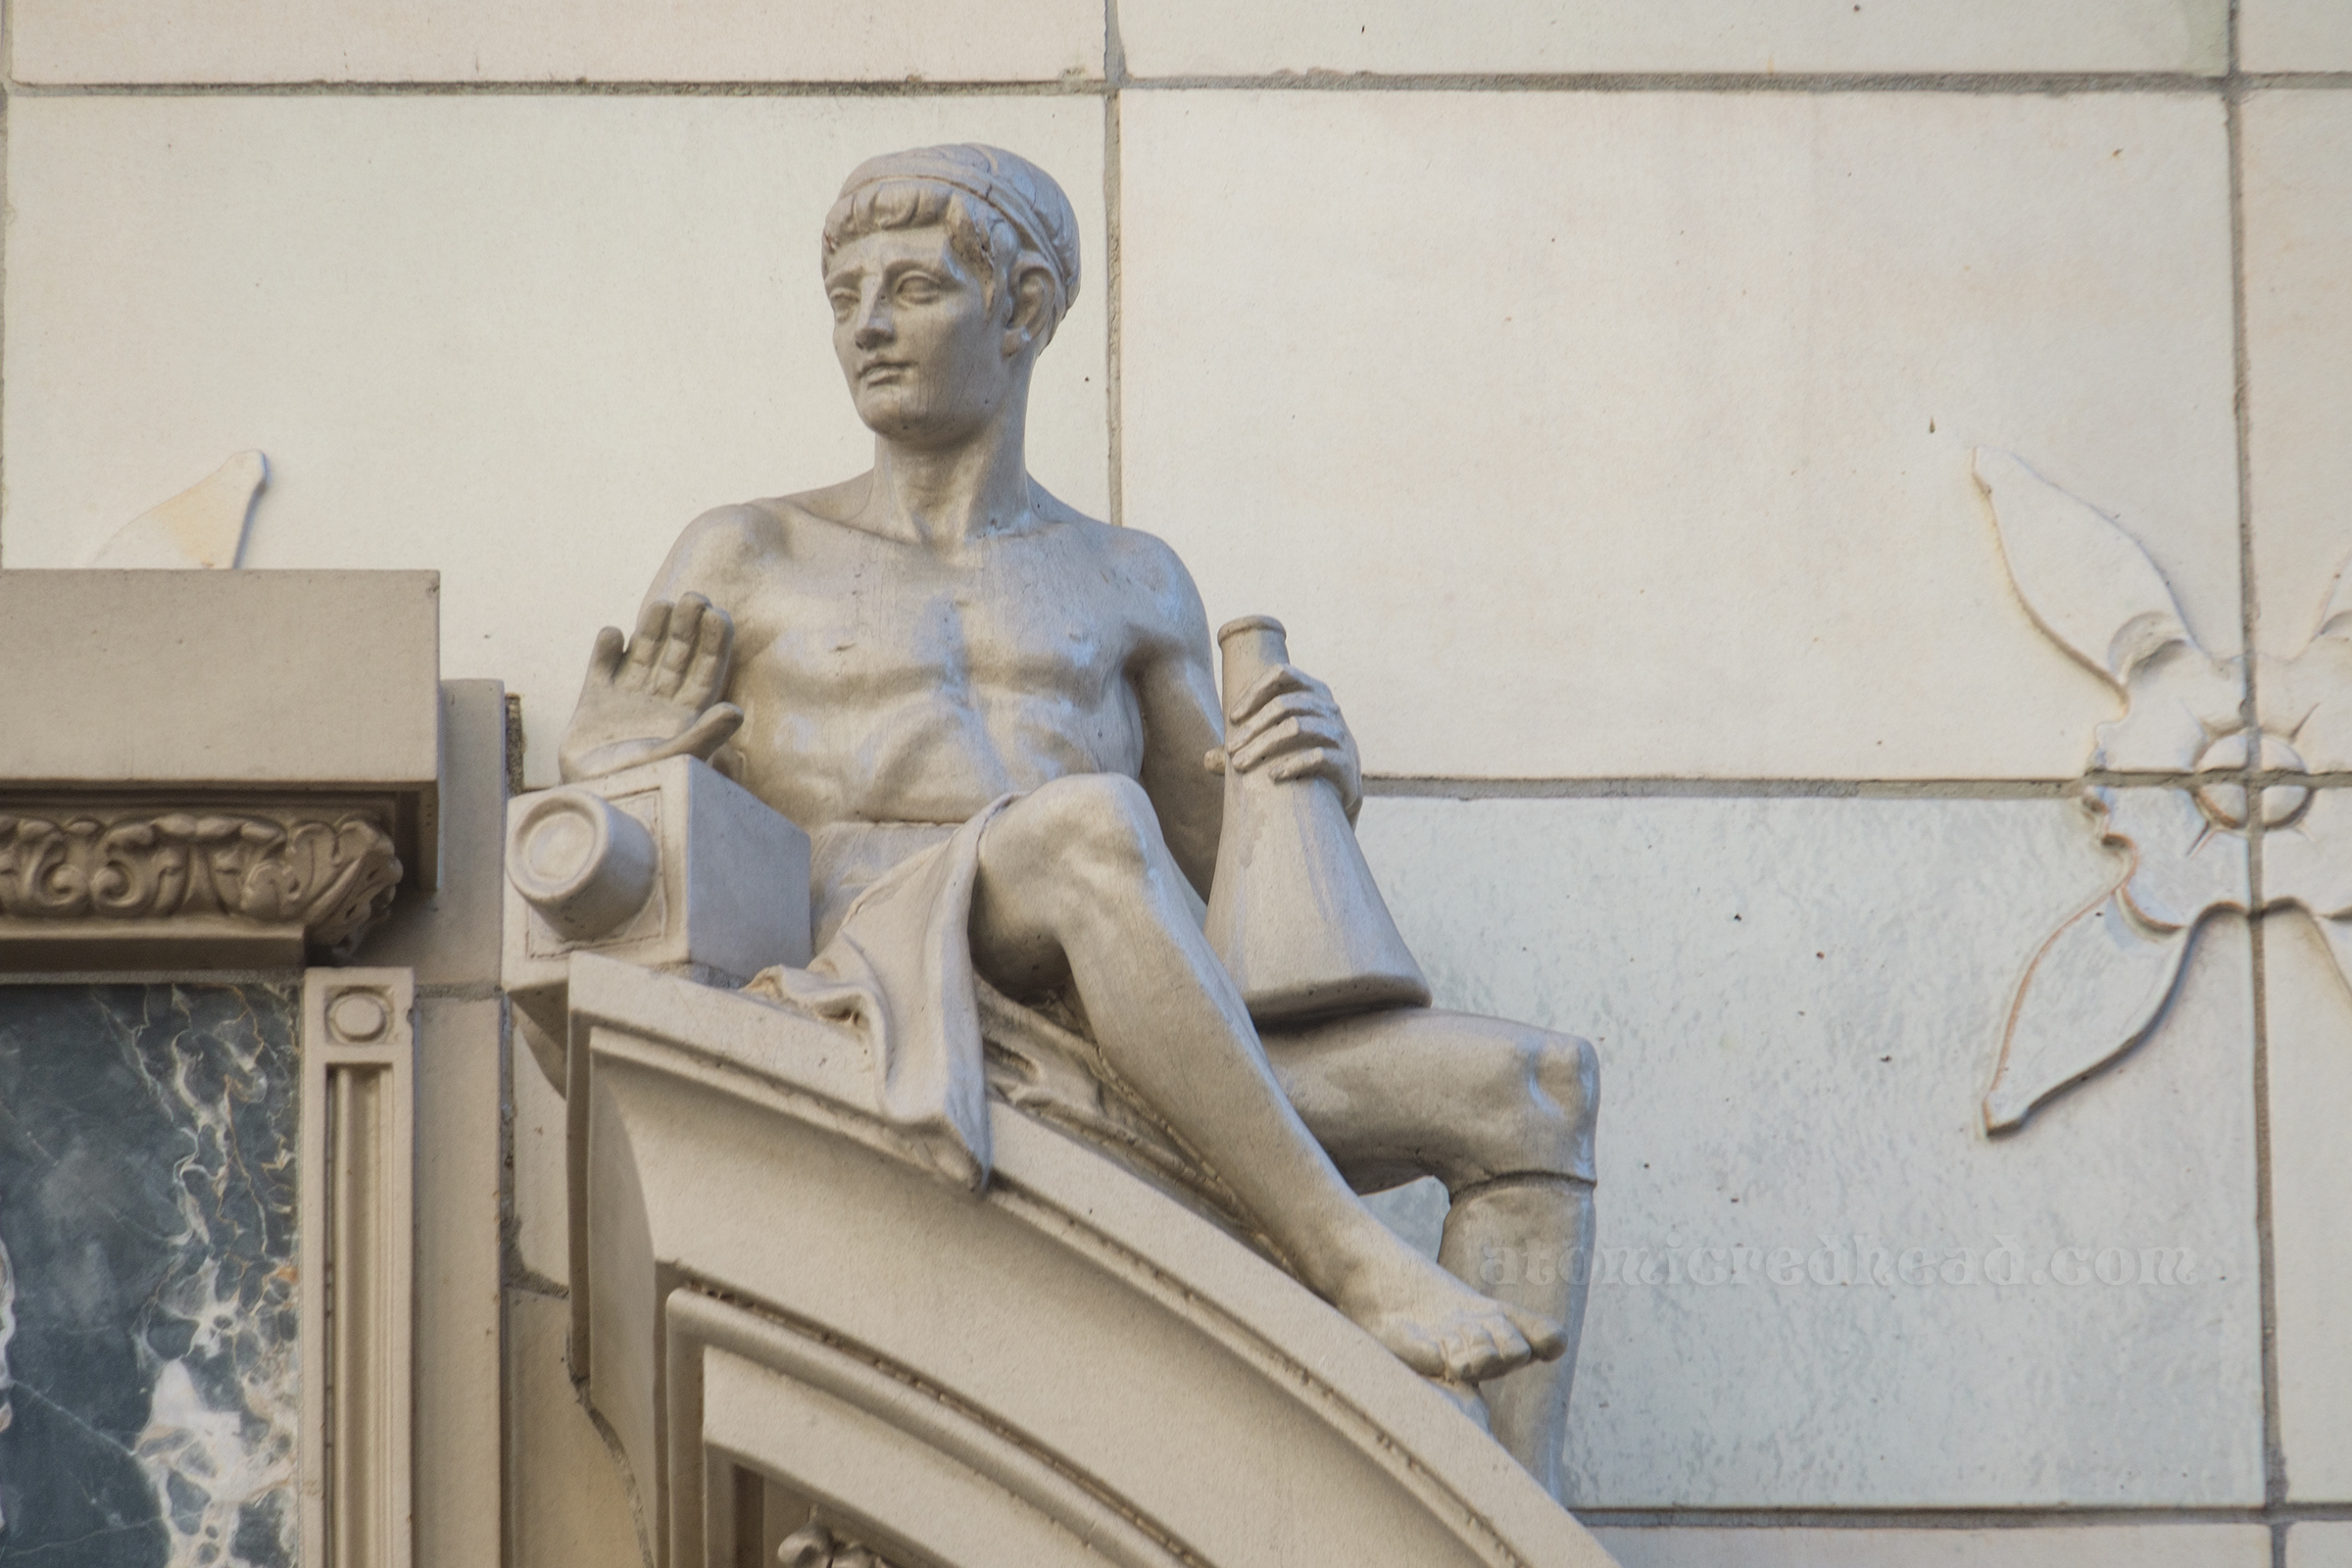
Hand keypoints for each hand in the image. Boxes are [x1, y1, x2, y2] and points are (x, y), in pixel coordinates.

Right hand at [557, 593, 742, 781]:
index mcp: (688, 713)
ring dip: (652, 627)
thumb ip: (705, 735)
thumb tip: (737, 711)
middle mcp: (661, 699)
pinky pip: (603, 665)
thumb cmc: (643, 785)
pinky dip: (607, 647)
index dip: (714, 642)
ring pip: (645, 652)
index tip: (718, 614)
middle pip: (678, 653)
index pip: (707, 669)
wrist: (595, 800)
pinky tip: (614, 634)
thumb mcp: (678, 760)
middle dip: (688, 625)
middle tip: (694, 596)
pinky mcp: (594, 700)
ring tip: (660, 604)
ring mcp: (628, 697)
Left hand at [1204, 662, 1362, 817]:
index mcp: (1312, 692)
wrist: (1340, 796)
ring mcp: (1340, 733)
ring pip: (1297, 728)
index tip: (1232, 717)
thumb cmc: (1300, 763)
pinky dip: (1291, 765)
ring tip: (1239, 765)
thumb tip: (1206, 760)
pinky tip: (1271, 776)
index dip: (1255, 691)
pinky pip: (1317, 756)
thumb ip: (1244, 749)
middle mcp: (1328, 707)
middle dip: (1252, 726)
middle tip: (1231, 751)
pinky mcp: (1346, 761)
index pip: (1282, 674)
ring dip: (1263, 745)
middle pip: (1285, 704)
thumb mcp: (1274, 749)